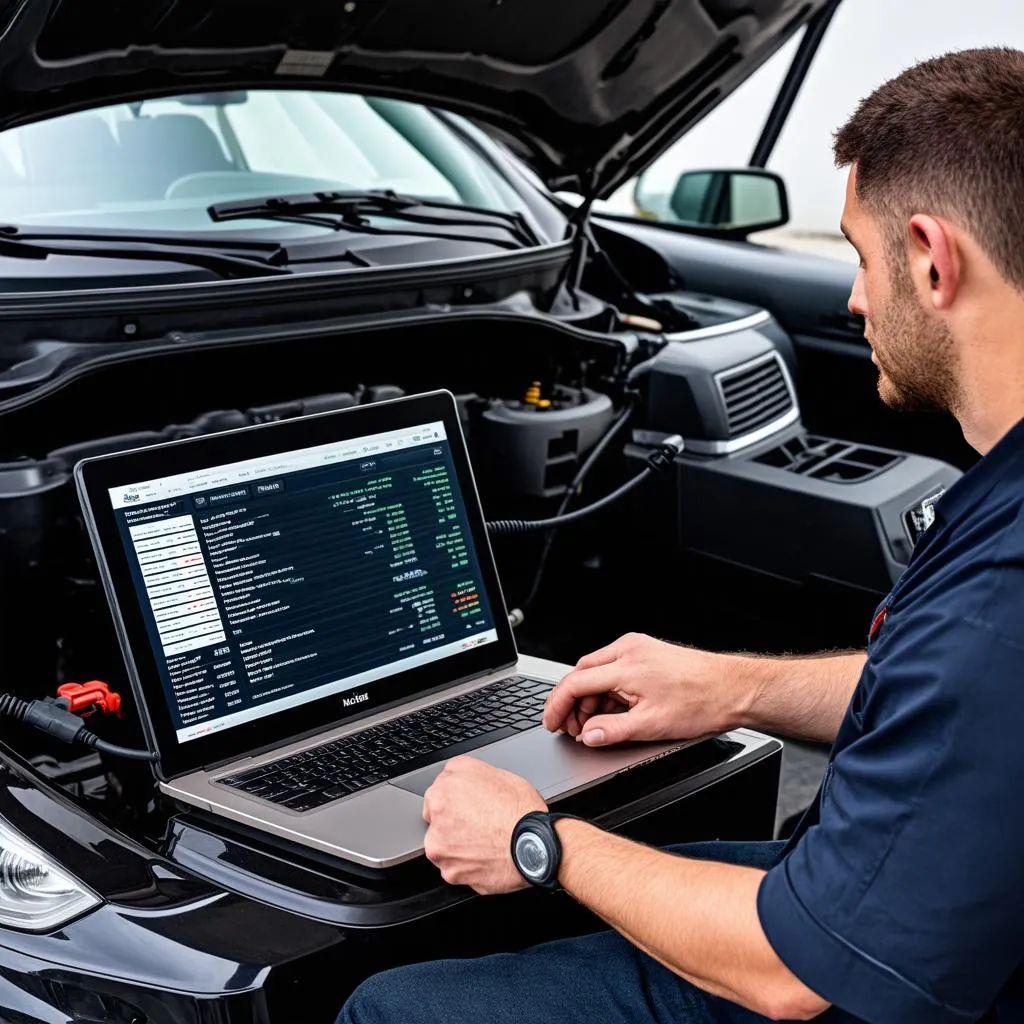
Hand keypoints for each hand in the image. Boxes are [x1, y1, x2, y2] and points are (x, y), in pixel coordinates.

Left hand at [422, 756, 546, 893]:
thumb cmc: (520, 810)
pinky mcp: (450, 872)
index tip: (468, 805)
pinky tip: (485, 856)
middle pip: (437, 819)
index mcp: (443, 790)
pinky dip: (467, 866)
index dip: (458, 799)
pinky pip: (455, 868)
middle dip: (453, 822)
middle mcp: (436, 818)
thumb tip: (460, 778)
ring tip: (485, 841)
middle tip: (480, 823)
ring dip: (458, 845)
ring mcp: (440, 847)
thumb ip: (465, 774)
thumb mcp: (493, 771)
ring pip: (444, 846)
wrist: (535, 844)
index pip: (439, 792)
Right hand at [543, 632, 738, 746]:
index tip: (551, 723)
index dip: (557, 706)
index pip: (574, 682)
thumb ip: (612, 731)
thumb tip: (587, 736)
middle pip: (582, 674)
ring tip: (597, 724)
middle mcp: (628, 649)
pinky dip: (608, 690)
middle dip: (573, 703)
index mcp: (625, 665)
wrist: (734, 689)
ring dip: (591, 697)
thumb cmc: (702, 703)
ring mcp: (638, 648)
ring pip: (597, 671)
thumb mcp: (651, 726)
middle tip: (574, 729)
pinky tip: (615, 710)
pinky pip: (614, 668)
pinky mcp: (647, 651)